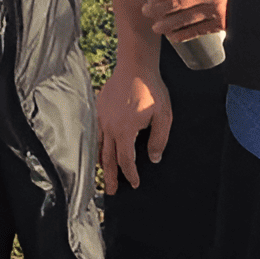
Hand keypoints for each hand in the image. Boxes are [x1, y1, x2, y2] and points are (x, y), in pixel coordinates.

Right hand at [98, 0, 172, 191]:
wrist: (135, 65)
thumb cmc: (152, 89)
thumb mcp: (163, 115)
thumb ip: (159, 139)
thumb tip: (154, 158)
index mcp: (125, 131)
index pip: (125, 160)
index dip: (130, 174)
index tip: (135, 183)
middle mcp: (109, 127)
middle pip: (108, 159)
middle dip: (111, 177)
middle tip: (111, 193)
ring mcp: (102, 118)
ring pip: (99, 147)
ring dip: (102, 164)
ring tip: (105, 175)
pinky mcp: (99, 109)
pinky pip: (96, 133)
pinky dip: (98, 146)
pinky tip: (101, 150)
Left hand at [144, 0, 226, 42]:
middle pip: (177, 2)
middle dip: (158, 8)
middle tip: (147, 11)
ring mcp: (217, 9)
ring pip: (185, 18)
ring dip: (167, 24)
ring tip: (156, 26)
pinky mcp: (222, 23)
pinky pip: (198, 30)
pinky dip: (184, 34)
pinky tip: (173, 36)